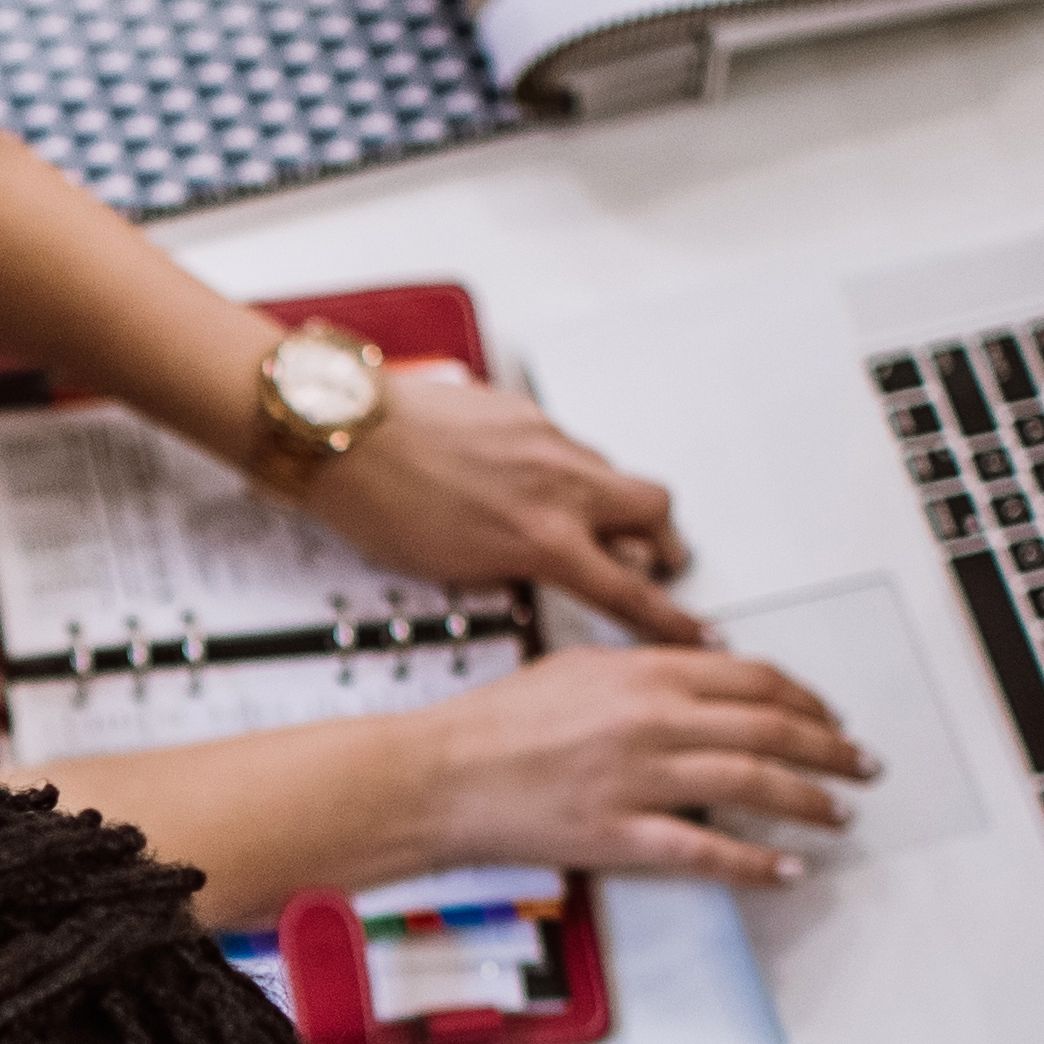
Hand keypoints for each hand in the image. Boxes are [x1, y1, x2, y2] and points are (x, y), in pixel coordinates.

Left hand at [298, 371, 705, 641]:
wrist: (346, 437)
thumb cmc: (381, 507)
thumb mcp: (456, 571)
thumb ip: (518, 567)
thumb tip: (545, 569)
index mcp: (544, 541)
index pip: (629, 590)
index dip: (670, 618)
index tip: (696, 633)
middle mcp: (560, 486)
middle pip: (657, 511)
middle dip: (665, 538)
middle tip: (659, 557)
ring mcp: (547, 441)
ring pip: (612, 472)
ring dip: (612, 500)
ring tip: (587, 518)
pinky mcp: (525, 410)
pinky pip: (568, 442)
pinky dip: (565, 467)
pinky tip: (530, 476)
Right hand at [409, 642, 876, 890]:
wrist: (441, 772)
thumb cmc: (498, 721)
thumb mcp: (580, 665)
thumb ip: (648, 665)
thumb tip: (709, 667)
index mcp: (647, 674)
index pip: (755, 680)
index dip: (806, 701)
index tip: (829, 718)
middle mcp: (654, 721)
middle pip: (770, 731)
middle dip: (829, 749)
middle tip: (862, 764)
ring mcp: (640, 779)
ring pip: (752, 786)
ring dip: (809, 801)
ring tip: (839, 814)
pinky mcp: (620, 834)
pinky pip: (704, 851)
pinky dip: (754, 863)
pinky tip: (787, 869)